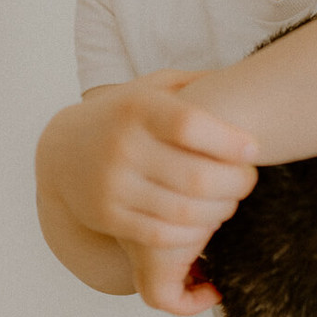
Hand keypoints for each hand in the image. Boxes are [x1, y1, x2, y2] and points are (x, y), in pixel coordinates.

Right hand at [38, 70, 257, 311]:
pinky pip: (161, 235)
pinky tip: (205, 222)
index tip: (253, 149)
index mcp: (137, 107)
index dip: (229, 141)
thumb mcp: (151, 87)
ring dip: (220, 211)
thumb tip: (245, 81)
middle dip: (236, 183)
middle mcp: (121, 145)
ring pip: (184, 212)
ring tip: (230, 202)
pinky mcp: (106, 216)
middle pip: (196, 177)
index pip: (190, 125)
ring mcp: (112, 184)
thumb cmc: (125, 115)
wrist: (63, 150)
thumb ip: (193, 84)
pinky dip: (193, 235)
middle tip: (248, 180)